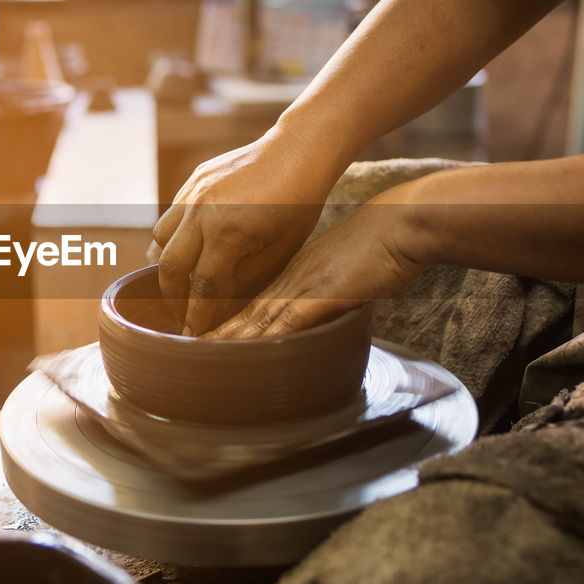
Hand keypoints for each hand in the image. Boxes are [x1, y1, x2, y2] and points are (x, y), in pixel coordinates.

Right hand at [153, 131, 336, 335]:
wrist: (298, 150)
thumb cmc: (299, 205)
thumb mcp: (278, 251)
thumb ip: (243, 280)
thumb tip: (217, 305)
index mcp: (227, 232)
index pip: (202, 287)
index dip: (196, 315)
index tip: (194, 334)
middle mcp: (202, 211)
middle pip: (170, 267)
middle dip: (174, 297)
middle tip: (183, 313)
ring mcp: (194, 192)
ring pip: (161, 239)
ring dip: (170, 264)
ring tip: (186, 280)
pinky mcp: (193, 180)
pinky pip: (172, 215)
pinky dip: (177, 236)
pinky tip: (194, 246)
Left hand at [208, 194, 426, 338]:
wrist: (400, 224)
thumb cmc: (381, 245)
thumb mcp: (344, 267)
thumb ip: (327, 287)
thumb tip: (323, 302)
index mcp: (291, 271)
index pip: (248, 300)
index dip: (223, 318)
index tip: (201, 335)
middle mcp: (288, 278)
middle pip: (240, 311)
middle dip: (211, 332)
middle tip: (183, 351)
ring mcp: (300, 286)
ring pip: (253, 320)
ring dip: (225, 342)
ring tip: (197, 359)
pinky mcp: (318, 296)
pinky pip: (282, 325)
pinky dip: (260, 343)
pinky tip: (241, 357)